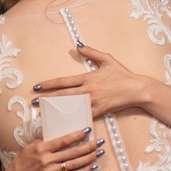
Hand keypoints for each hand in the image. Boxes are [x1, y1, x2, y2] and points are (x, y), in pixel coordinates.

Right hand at [0, 126, 100, 170]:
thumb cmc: (25, 158)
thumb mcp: (32, 145)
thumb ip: (47, 141)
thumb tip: (63, 135)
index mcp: (42, 148)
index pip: (63, 141)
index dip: (76, 135)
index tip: (87, 129)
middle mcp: (47, 160)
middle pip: (72, 153)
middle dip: (88, 147)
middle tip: (99, 141)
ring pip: (74, 164)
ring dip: (89, 158)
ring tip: (99, 152)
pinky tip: (93, 166)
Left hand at [32, 46, 154, 115]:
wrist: (137, 89)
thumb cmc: (122, 74)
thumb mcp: (107, 59)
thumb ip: (91, 52)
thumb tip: (78, 45)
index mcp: (87, 78)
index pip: (63, 81)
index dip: (49, 84)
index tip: (37, 87)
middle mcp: (88, 90)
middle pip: (63, 95)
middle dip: (47, 99)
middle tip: (34, 102)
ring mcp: (94, 102)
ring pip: (71, 107)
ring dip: (57, 111)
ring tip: (44, 114)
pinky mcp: (100, 111)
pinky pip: (84, 117)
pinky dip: (74, 120)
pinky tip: (64, 124)